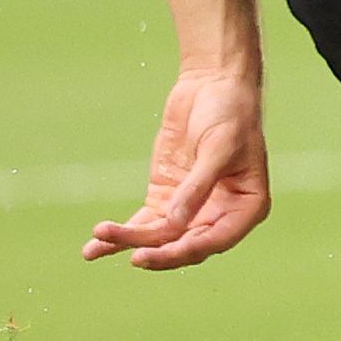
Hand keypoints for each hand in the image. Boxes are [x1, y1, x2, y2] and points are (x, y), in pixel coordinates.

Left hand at [88, 63, 271, 269]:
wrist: (213, 84)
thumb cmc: (230, 113)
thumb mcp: (218, 148)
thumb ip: (198, 187)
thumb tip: (174, 224)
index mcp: (246, 207)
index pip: (214, 240)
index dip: (185, 250)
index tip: (152, 254)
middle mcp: (219, 214)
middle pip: (184, 243)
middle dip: (156, 251)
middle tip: (132, 256)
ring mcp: (190, 207)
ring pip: (159, 237)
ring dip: (128, 242)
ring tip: (95, 245)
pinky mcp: (166, 197)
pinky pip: (143, 222)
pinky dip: (121, 235)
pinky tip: (94, 249)